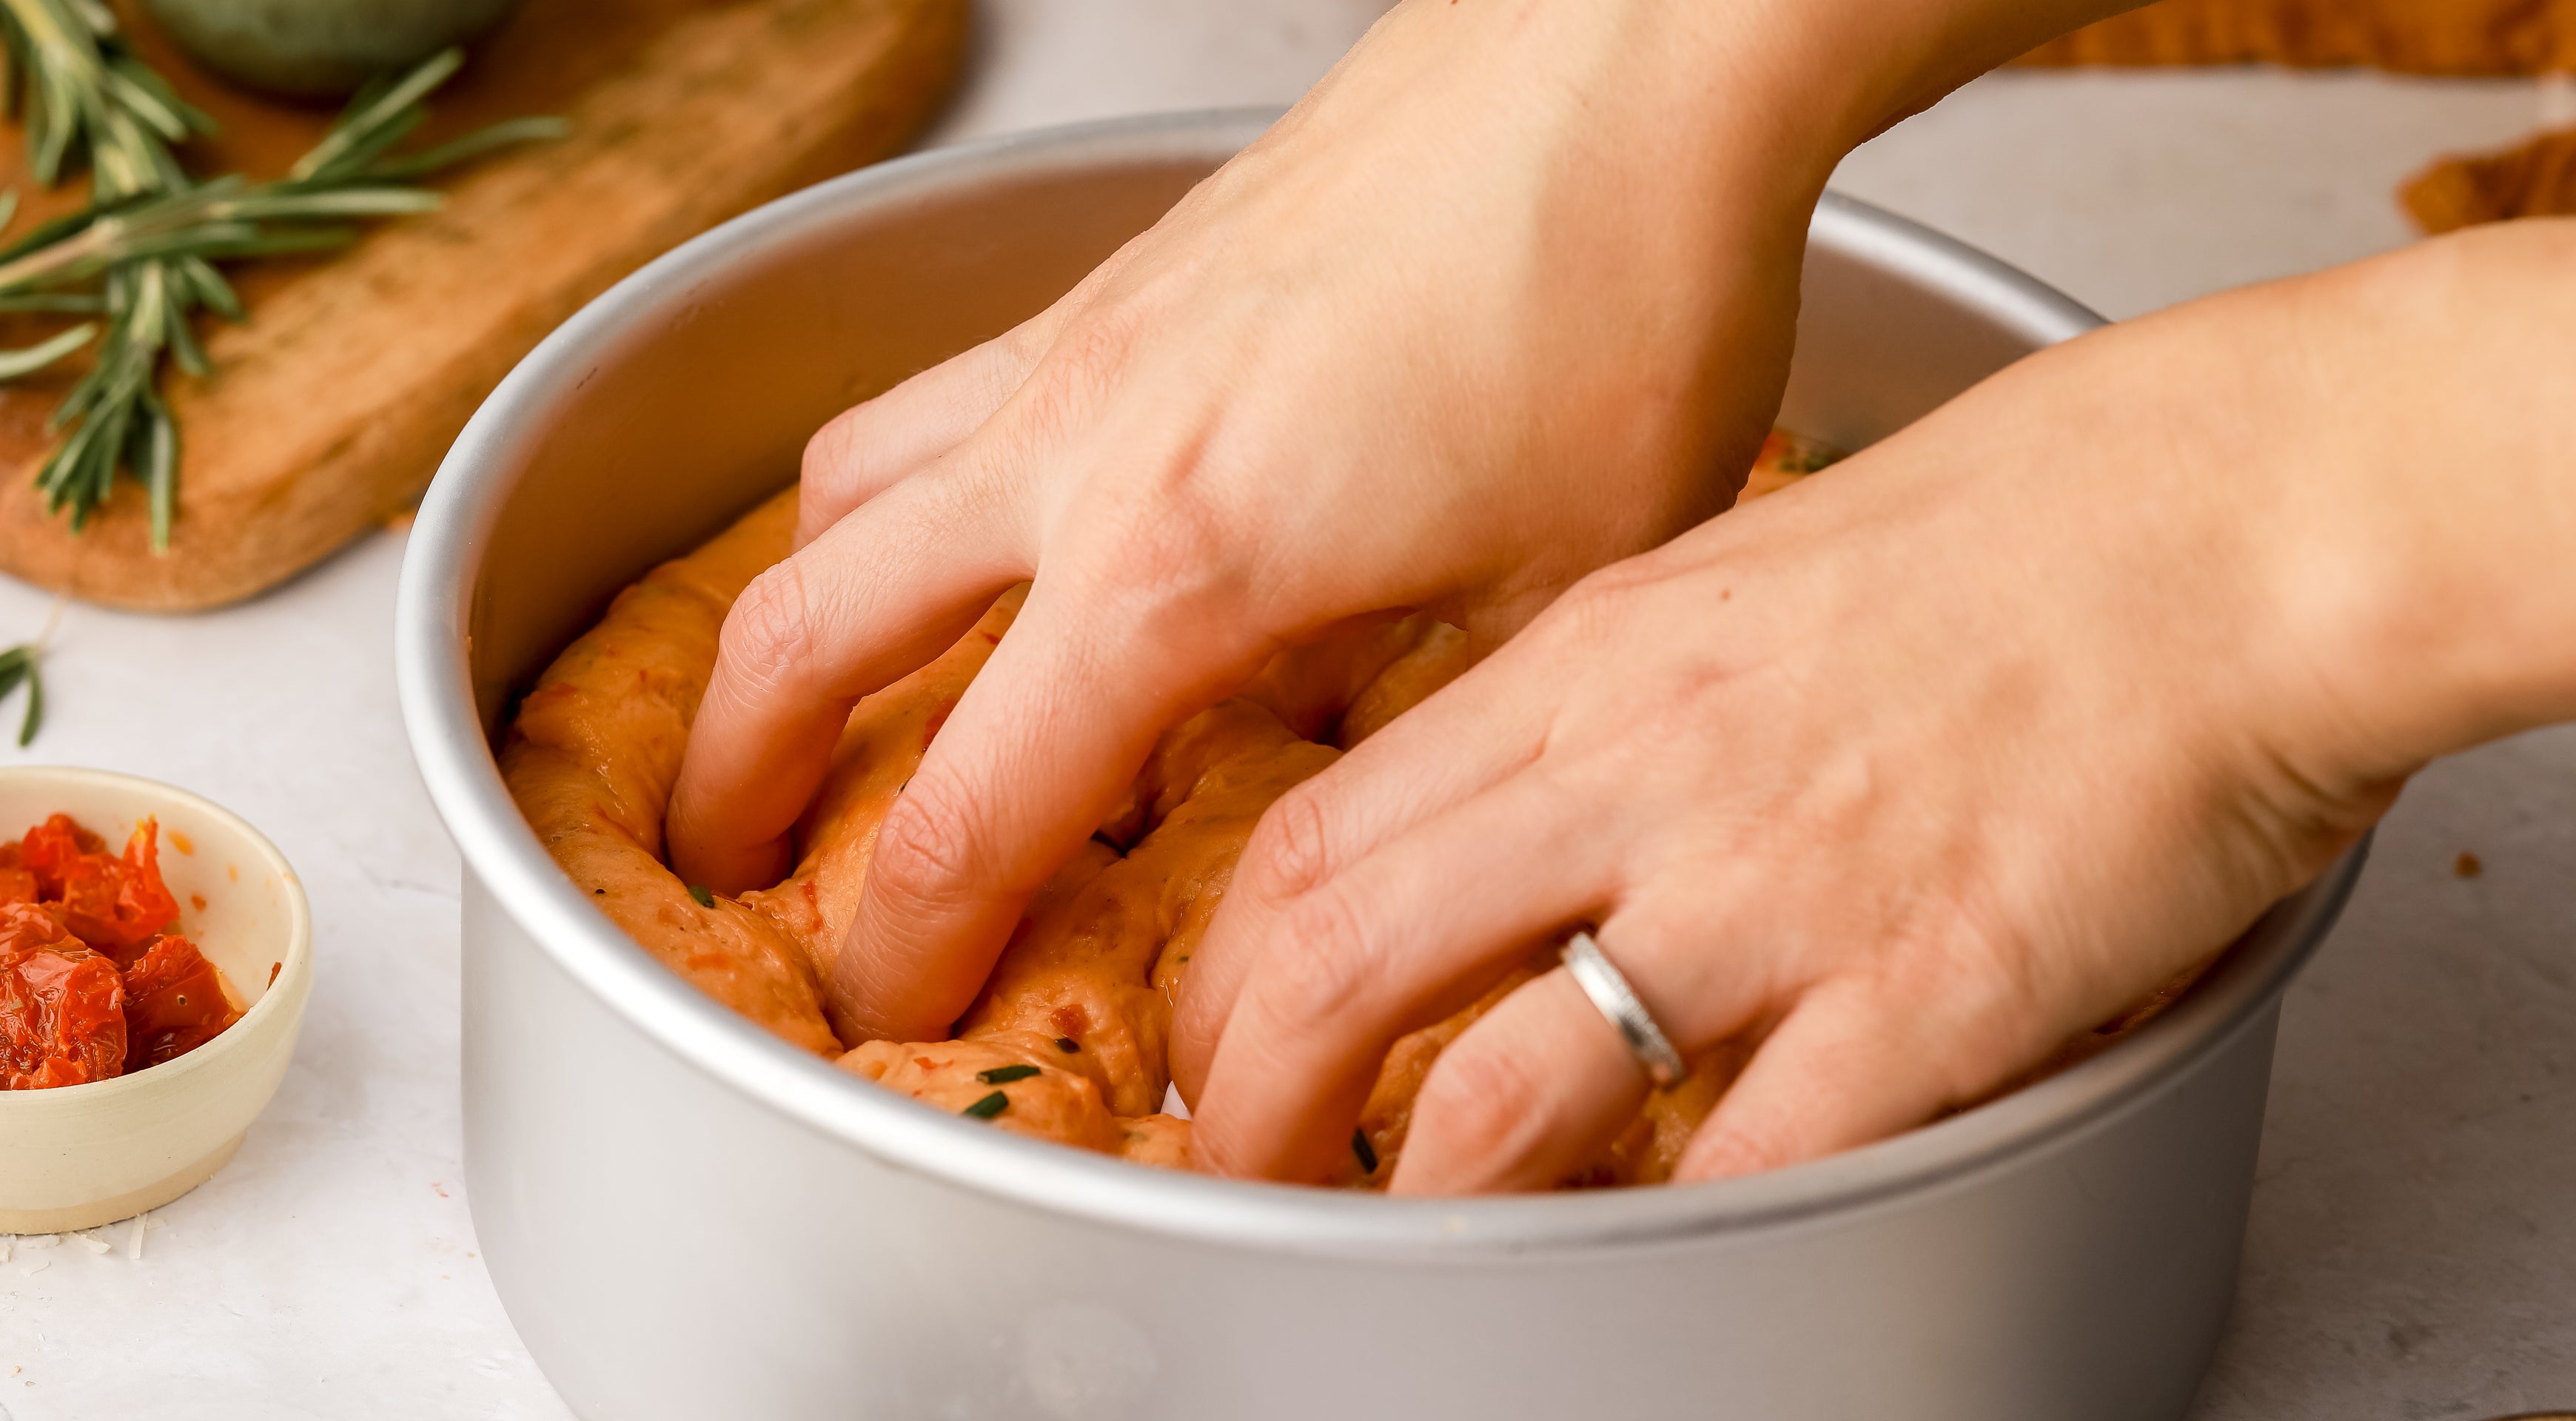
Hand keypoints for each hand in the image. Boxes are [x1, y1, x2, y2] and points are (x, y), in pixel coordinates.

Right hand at [667, 0, 1880, 1042]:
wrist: (1615, 64)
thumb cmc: (1607, 298)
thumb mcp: (1544, 591)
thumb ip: (1399, 726)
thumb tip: (1329, 816)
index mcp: (1175, 565)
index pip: (966, 814)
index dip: (905, 947)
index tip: (890, 1019)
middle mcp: (1078, 450)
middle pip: (799, 636)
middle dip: (730, 784)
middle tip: (720, 872)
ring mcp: (1076, 350)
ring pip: (833, 493)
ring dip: (784, 616)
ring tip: (793, 707)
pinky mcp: (1111, 282)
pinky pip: (925, 397)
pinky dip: (887, 491)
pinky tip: (963, 538)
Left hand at [1173, 223, 2575, 1190]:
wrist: (2230, 516)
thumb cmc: (2001, 537)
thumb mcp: (1723, 581)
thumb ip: (1592, 708)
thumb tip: (1483, 819)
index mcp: (1577, 672)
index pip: (1307, 840)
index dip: (1217, 972)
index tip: (1200, 1042)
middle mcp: (1635, 778)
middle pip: (1335, 962)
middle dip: (1242, 1096)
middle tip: (1229, 1168)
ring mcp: (1769, 892)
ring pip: (1494, 1092)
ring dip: (1411, 1193)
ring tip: (1391, 1240)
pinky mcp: (1920, 991)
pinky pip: (1742, 1166)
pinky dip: (1659, 1241)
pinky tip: (1633, 1259)